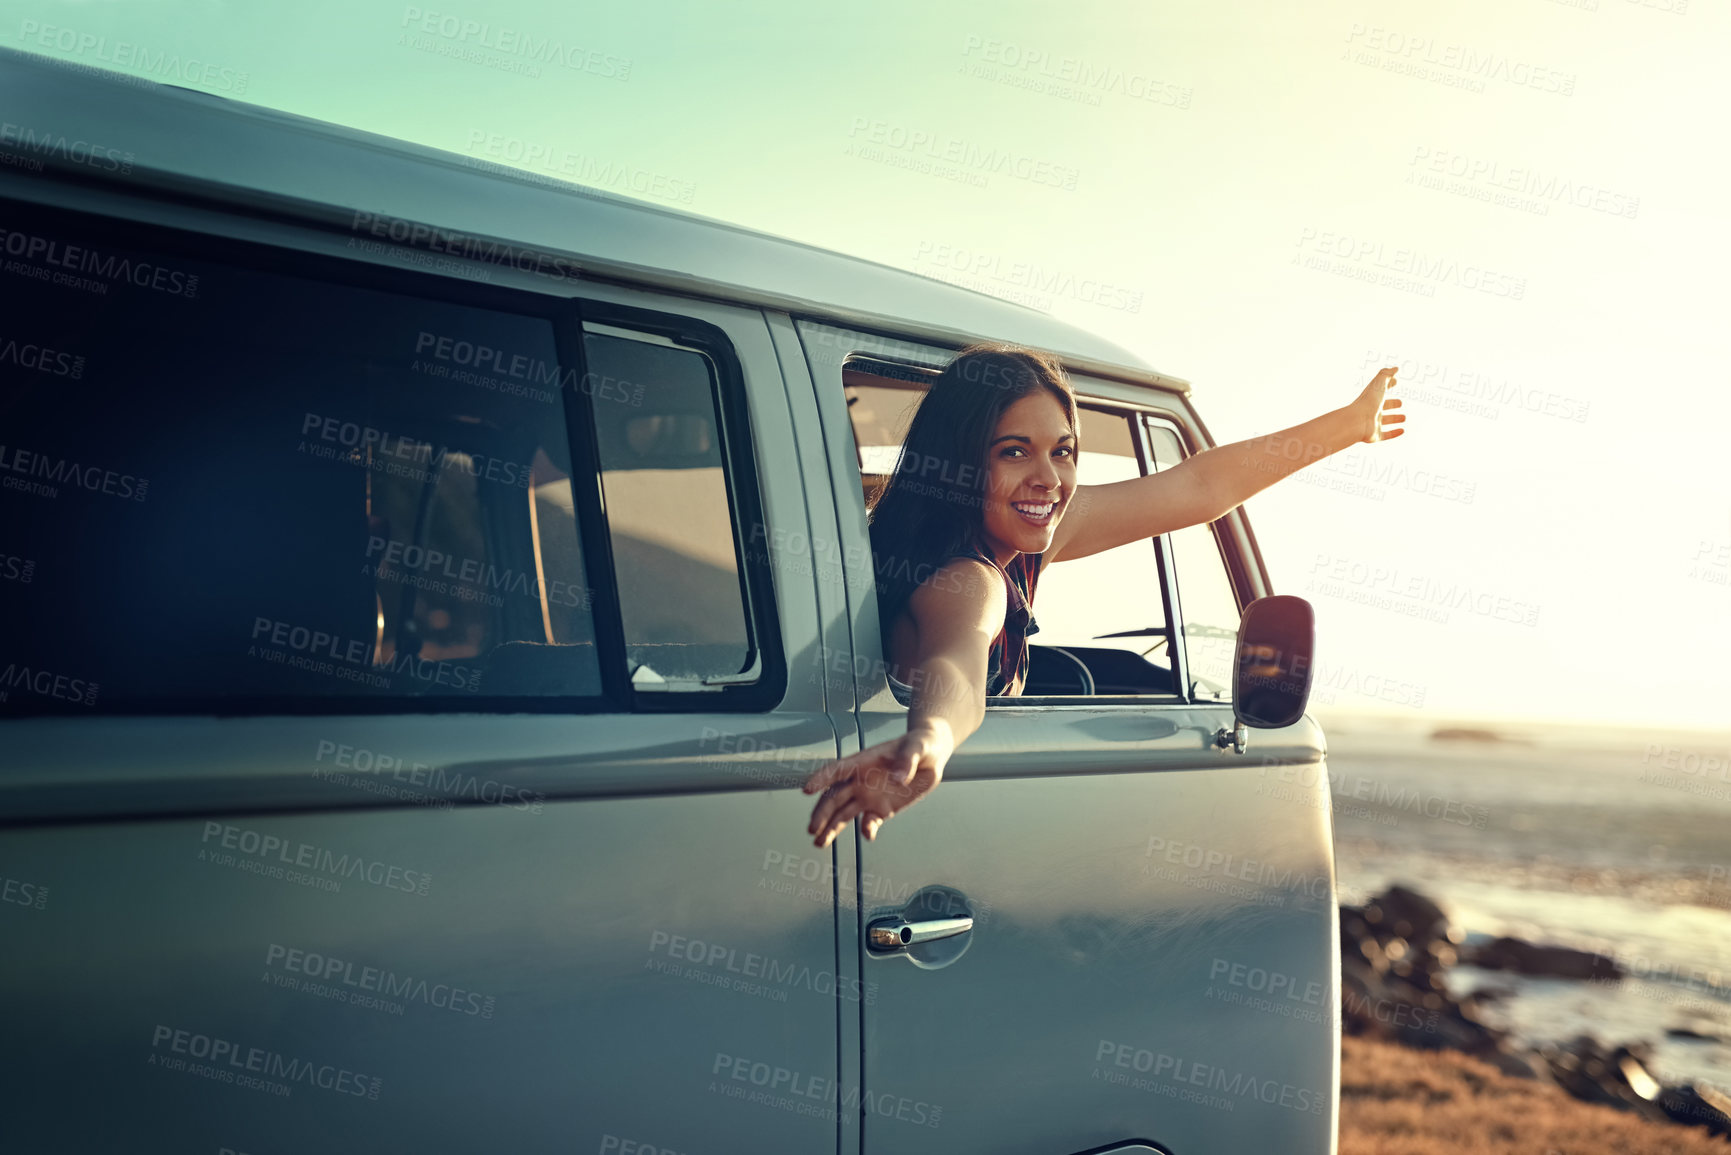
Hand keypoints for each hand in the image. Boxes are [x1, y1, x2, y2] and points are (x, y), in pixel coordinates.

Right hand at [802, 724, 953, 848]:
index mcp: (864, 761)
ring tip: (820, 843)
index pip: (837, 770)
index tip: (807, 789)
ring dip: (832, 828)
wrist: (930, 756)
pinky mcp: (881, 808)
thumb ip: (906, 761)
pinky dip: (867, 829)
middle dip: (822, 813)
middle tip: (812, 829)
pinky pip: (869, 821)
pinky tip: (868, 834)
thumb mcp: (917, 747)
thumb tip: (898, 778)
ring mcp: (869, 795)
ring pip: (844, 813)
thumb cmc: (919, 745)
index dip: (821, 778)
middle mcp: (861, 780)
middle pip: (835, 797)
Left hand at [1350, 366, 1405, 443]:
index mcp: (1373, 398)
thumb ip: (1386, 374)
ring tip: (1404, 418)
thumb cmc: (1368, 401)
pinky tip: (1403, 430)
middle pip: (1384, 406)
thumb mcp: (1378, 384)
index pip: (1382, 390)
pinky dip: (1394, 433)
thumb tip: (1395, 368)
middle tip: (1400, 403)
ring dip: (1394, 419)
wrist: (1357, 421)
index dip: (1389, 385)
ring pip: (1385, 421)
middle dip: (1392, 404)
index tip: (1396, 381)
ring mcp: (1374, 424)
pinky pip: (1386, 435)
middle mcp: (1373, 410)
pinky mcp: (1376, 436)